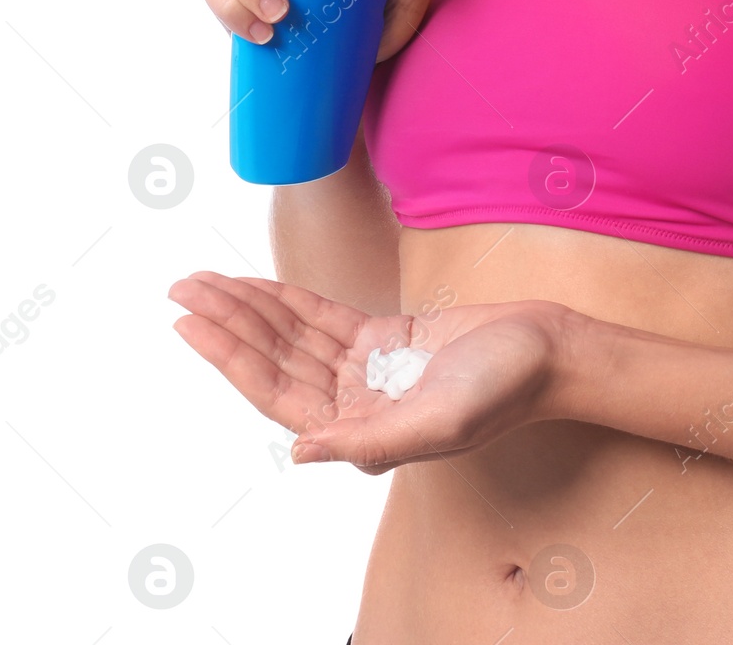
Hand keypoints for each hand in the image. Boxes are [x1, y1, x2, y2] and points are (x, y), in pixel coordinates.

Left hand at [167, 271, 576, 474]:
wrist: (549, 352)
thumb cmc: (505, 389)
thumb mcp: (440, 420)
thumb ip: (369, 441)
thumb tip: (300, 452)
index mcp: (360, 431)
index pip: (276, 390)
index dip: (230, 355)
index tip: (190, 323)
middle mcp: (354, 403)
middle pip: (275, 358)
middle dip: (228, 322)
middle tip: (182, 287)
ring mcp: (368, 370)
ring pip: (293, 336)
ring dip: (250, 308)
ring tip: (205, 281)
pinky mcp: (387, 341)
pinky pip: (325, 320)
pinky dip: (289, 301)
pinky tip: (260, 286)